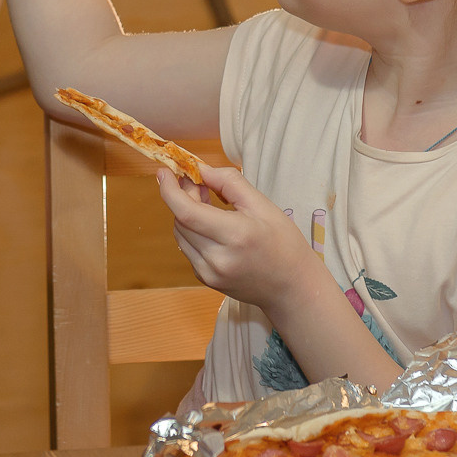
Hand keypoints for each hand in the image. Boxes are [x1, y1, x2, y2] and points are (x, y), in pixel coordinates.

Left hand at [157, 164, 318, 312]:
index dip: (169, 190)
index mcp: (235, 236)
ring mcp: (209, 274)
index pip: (186, 212)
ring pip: (180, 235)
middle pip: (180, 221)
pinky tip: (210, 226)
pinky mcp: (206, 280)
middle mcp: (218, 259)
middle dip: (182, 197)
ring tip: (207, 203)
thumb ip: (229, 183)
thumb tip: (201, 170)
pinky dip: (192, 232)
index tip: (164, 172)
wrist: (292, 287)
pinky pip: (188, 249)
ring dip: (185, 215)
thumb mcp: (263, 204)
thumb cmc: (284, 243)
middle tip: (198, 184)